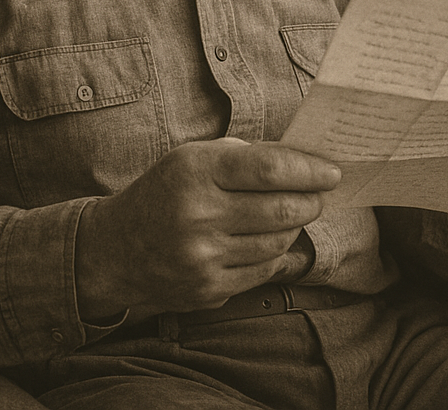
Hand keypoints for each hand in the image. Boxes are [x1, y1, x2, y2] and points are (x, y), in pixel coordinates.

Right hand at [75, 138, 339, 320]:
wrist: (114, 250)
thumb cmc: (166, 192)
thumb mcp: (194, 158)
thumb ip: (247, 156)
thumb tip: (305, 159)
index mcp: (195, 171)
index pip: (269, 169)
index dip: (309, 170)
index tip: (333, 171)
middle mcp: (198, 215)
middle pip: (280, 209)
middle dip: (312, 200)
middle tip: (321, 193)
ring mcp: (202, 258)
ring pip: (277, 243)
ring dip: (295, 226)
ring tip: (293, 213)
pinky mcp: (207, 290)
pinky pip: (263, 271)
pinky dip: (277, 254)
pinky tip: (273, 240)